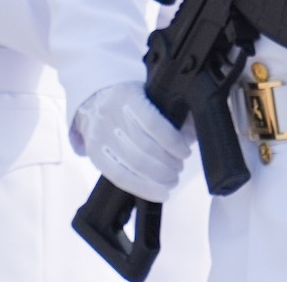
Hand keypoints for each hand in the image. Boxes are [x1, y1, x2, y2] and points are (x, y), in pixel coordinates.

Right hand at [73, 83, 189, 201]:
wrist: (93, 101)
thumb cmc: (132, 100)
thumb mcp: (151, 94)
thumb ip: (174, 112)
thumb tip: (193, 136)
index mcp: (127, 95)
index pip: (152, 123)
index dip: (172, 142)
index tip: (185, 152)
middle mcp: (110, 116)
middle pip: (143, 148)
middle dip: (167, 164)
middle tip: (180, 167)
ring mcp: (99, 137)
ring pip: (132, 165)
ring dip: (158, 178)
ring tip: (173, 180)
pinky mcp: (94, 155)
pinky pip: (119, 177)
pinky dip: (143, 188)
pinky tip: (160, 192)